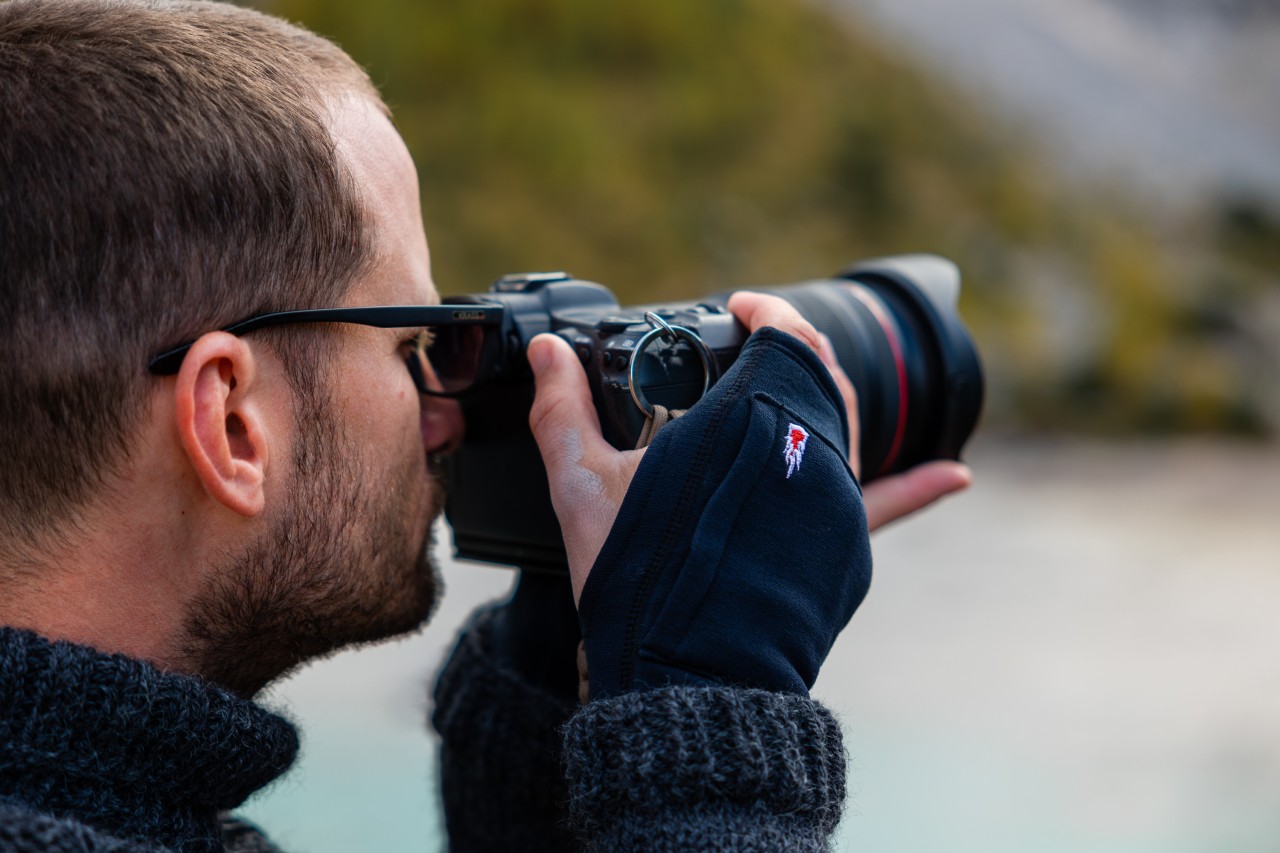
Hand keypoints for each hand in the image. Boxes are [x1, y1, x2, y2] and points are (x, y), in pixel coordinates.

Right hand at [527, 293, 969, 600]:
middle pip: (820, 371)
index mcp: (750, 420)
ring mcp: (832, 497)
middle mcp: (806, 449)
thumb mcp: (583, 485)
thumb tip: (546, 353)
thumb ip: (562, 411)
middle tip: (756, 341)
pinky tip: (955, 473)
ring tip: (796, 378)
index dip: (763, 313)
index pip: (780, 337)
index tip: (739, 307)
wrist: (685, 670)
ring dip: (827, 387)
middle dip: (792, 344)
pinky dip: (920, 485)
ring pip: (849, 420)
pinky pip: (889, 505)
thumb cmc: (636, 576)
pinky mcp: (844, 543)